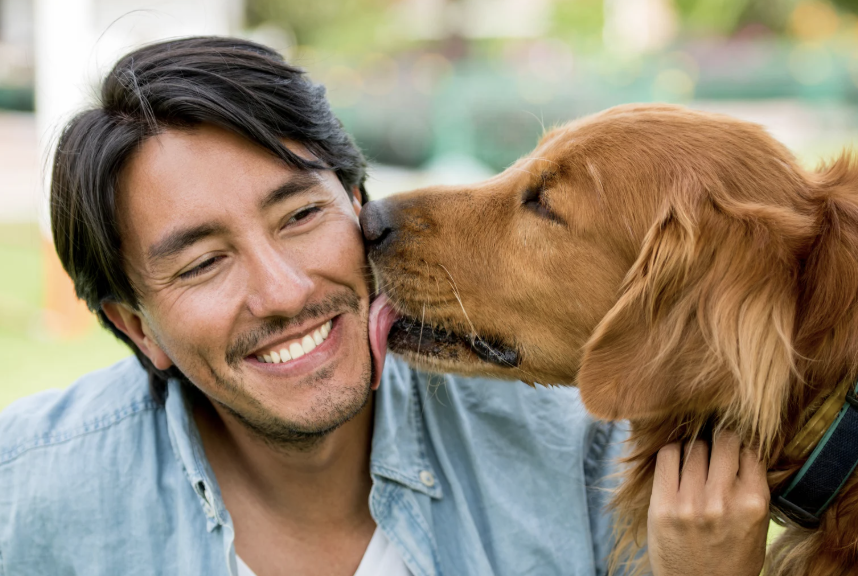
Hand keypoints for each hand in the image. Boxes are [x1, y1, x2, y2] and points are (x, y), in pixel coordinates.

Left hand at [648, 430, 769, 575]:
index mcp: (753, 503)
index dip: (741, 446)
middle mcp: (723, 499)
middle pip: (722, 441)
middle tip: (714, 453)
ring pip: (694, 445)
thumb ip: (752, 487)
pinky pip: (667, 455)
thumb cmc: (732, 557)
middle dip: (719, 443)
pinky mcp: (662, 505)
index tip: (734, 450)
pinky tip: (677, 463)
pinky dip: (673, 452)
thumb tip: (744, 445)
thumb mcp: (757, 526)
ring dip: (695, 448)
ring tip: (695, 462)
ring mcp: (690, 502)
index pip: (750, 449)